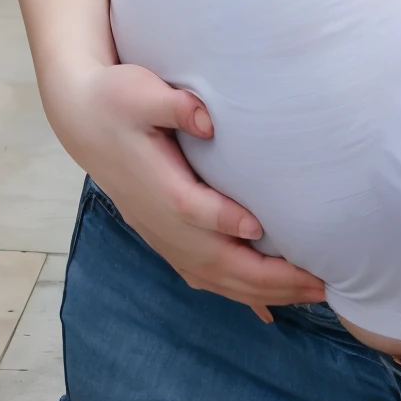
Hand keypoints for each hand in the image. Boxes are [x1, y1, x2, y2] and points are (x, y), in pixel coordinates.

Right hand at [43, 58, 324, 320]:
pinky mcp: (165, 238)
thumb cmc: (116, 99)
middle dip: (268, 278)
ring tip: (310, 294)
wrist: (82, 120)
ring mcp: (161, 235)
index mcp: (156, 185)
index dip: (224, 221)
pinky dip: (238, 295)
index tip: (261, 228)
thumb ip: (173, 103)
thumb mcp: (139, 89)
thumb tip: (206, 118)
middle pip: (214, 261)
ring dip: (262, 293)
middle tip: (318, 282)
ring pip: (214, 278)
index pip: (192, 210)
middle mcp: (159, 221)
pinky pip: (204, 276)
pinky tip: (266, 310)